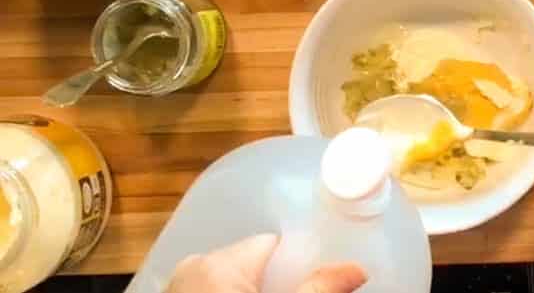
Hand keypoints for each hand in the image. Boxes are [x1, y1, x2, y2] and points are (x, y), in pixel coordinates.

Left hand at [166, 234, 366, 292]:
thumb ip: (319, 289)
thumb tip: (355, 269)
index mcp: (218, 264)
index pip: (275, 245)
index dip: (300, 266)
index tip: (315, 286)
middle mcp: (193, 269)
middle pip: (256, 265)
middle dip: (282, 286)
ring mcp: (178, 290)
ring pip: (236, 284)